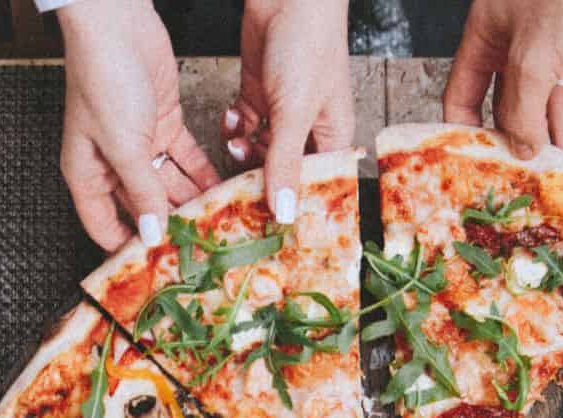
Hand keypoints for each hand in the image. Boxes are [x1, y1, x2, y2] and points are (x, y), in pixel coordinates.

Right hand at [60, 0, 219, 250]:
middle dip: (170, 231)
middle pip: (143, 210)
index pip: (104, 227)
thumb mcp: (123, 144)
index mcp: (88, 173)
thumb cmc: (104, 76)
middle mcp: (112, 164)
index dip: (128, 250)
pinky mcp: (165, 125)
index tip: (157, 271)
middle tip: (202, 254)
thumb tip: (152, 235)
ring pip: (170, 187)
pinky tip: (225, 195)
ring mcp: (140, 145)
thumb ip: (141, 193)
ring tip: (221, 230)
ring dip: (193, 205)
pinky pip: (186, 162)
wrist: (116, 20)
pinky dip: (203, 177)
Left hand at [222, 0, 355, 221]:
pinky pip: (243, 125)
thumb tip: (284, 214)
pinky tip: (231, 119)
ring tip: (235, 147)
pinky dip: (234, 126)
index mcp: (331, 139)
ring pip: (258, 151)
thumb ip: (285, 164)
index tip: (274, 227)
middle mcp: (308, 130)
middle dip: (262, 184)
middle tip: (239, 198)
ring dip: (243, 154)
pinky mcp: (257, 93)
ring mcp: (281, 112)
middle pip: (284, 173)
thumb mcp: (295, 113)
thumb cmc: (308, 45)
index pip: (316, 187)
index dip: (296, 207)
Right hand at [445, 0, 562, 163]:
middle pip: (517, 105)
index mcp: (492, 32)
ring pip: (560, 106)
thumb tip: (522, 149)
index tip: (476, 164)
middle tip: (531, 182)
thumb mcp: (534, 55)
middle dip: (526, 144)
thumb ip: (522, 110)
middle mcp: (524, 39)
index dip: (468, 127)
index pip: (466, 89)